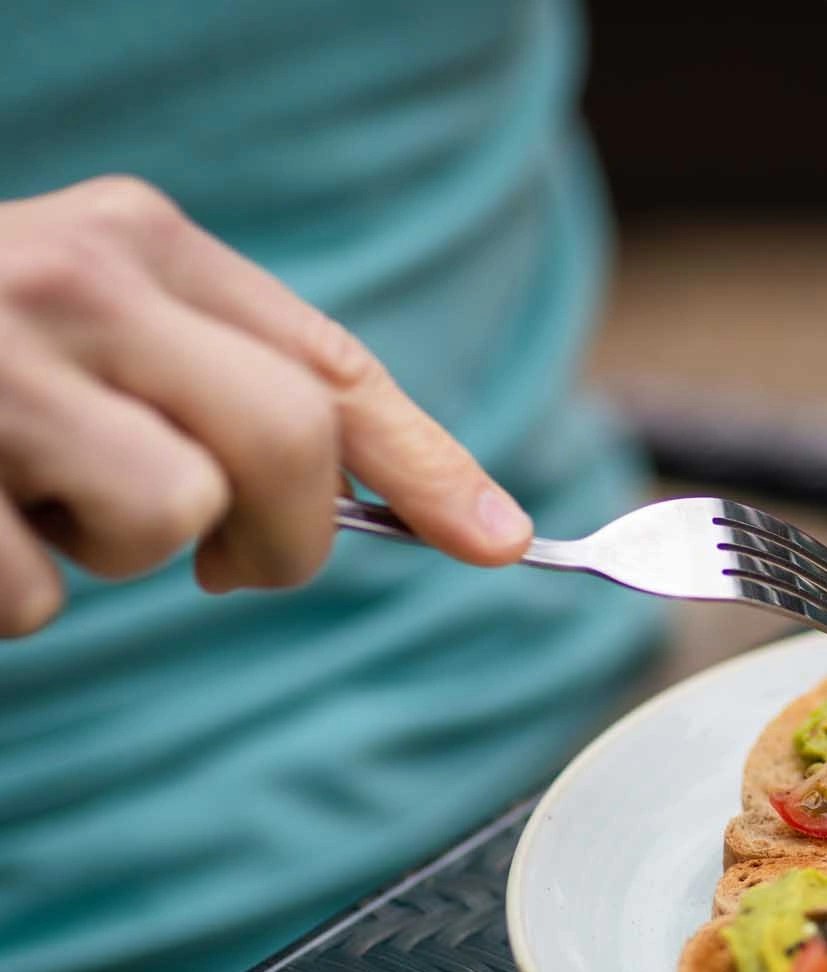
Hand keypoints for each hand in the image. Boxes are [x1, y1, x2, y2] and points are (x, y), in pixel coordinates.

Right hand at [0, 177, 532, 635]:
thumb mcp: (94, 313)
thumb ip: (222, 373)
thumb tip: (389, 507)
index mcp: (137, 239)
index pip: (326, 361)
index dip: (426, 462)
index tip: (502, 540)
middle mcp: (77, 284)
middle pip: (288, 439)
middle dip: (289, 535)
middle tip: (236, 568)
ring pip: (173, 516)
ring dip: (119, 552)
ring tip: (39, 494)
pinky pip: (40, 600)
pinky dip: (18, 594)